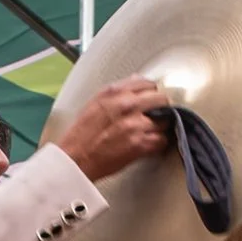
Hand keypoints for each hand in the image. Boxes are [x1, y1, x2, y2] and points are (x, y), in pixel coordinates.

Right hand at [53, 76, 170, 182]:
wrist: (76, 159)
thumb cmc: (81, 134)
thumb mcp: (95, 102)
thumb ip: (117, 91)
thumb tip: (135, 81)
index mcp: (115, 92)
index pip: (147, 83)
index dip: (151, 93)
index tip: (150, 99)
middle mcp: (127, 105)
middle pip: (161, 100)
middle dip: (161, 108)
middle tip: (156, 116)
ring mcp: (135, 125)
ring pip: (165, 121)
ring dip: (161, 127)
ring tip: (152, 131)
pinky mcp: (139, 145)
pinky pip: (161, 140)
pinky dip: (158, 143)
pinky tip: (151, 144)